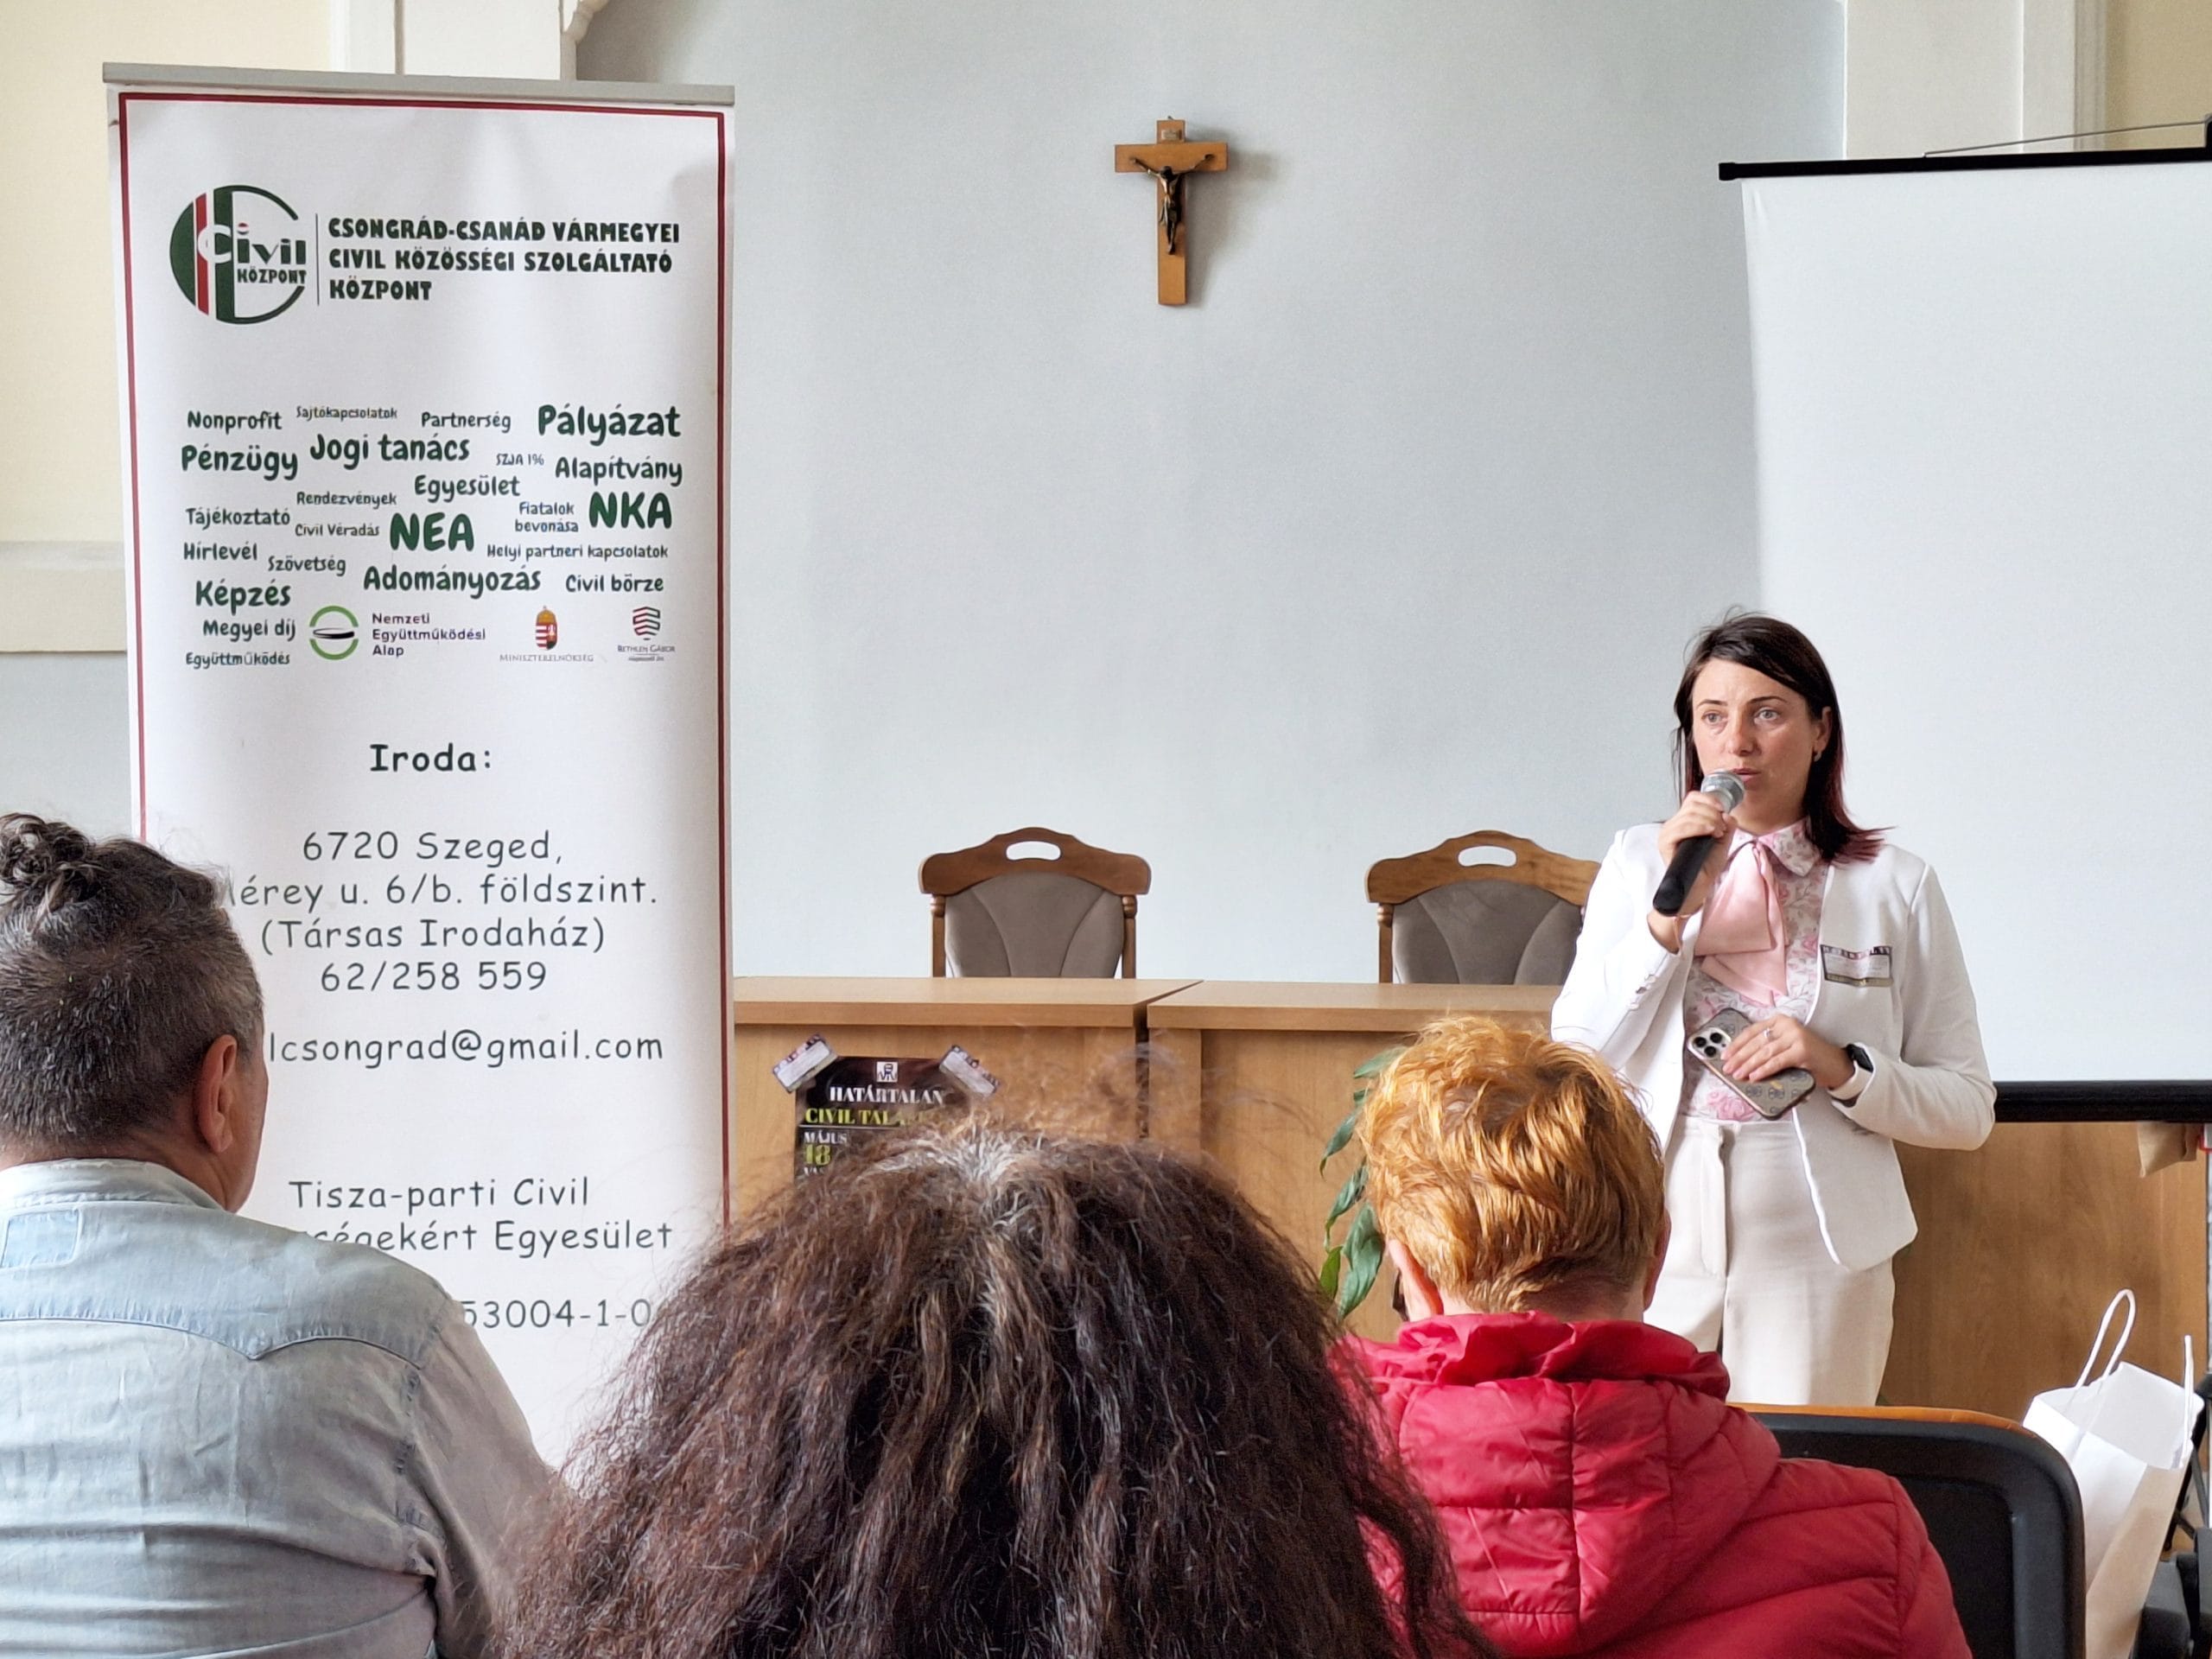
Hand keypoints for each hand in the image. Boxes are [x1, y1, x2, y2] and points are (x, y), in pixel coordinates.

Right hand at [1646, 790, 1737, 947]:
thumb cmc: (1705, 869)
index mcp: (1684, 822)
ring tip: (1717, 833)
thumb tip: (1729, 814)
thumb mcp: (1721, 844)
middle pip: (1692, 804)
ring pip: (1689, 813)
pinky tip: (1710, 833)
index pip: (1693, 798)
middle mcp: (1673, 825)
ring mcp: (1667, 834)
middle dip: (1712, 812)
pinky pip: (1681, 827)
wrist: (1697, 889)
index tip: (1723, 809)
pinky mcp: (1665, 843)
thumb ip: (1726, 828)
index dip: (1709, 799)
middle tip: (1721, 828)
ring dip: (1709, 820)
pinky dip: (1699, 826)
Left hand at [1721, 1014, 1852, 1091]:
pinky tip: (1754, 1076)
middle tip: (1728, 1067)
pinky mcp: (1802, 1051)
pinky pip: (1777, 1061)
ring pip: (1764, 1052)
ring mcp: (1795, 1037)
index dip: (1736, 1044)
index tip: (1725, 1054)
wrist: (1836, 1064)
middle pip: (1756, 1042)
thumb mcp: (1786, 1046)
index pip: (1752, 1031)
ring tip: (1738, 1074)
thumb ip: (1768, 1047)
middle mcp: (1787, 1026)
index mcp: (1780, 1021)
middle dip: (1739, 1057)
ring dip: (1748, 1065)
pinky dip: (1763, 1070)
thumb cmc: (1809, 1057)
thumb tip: (1741, 1059)